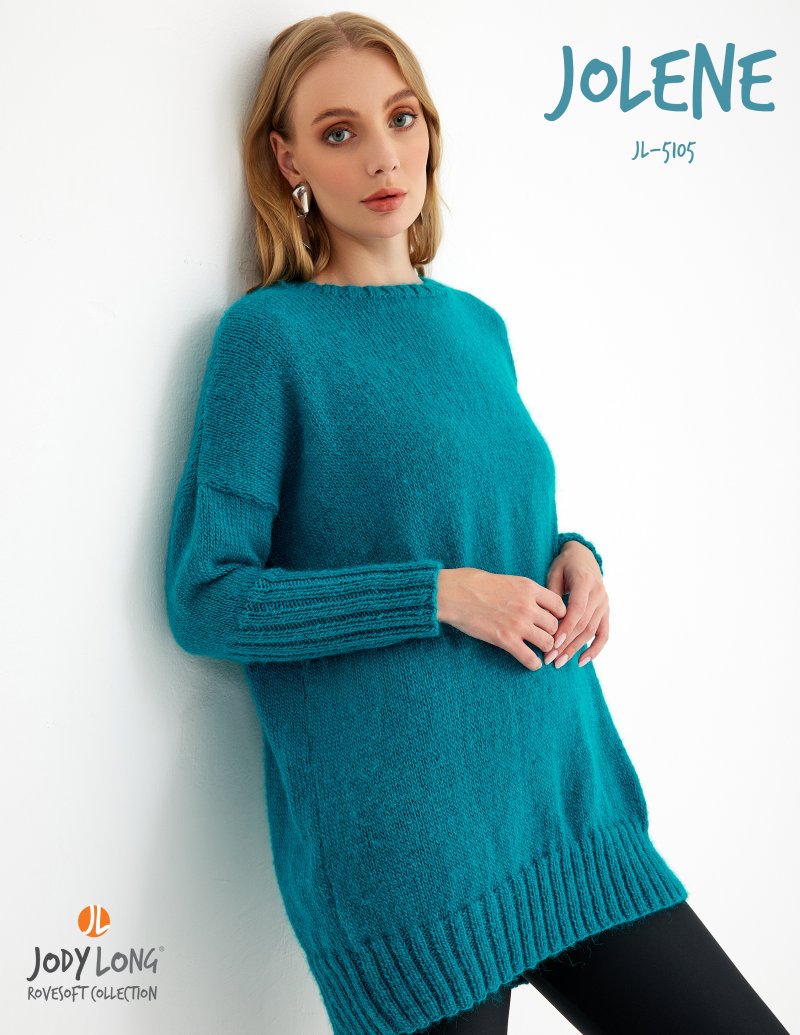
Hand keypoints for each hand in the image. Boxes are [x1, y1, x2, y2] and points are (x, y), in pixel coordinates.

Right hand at [436, 567, 567, 670]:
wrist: (452, 594)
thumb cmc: (473, 582)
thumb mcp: (506, 579)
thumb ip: (523, 590)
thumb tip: (530, 598)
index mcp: (529, 588)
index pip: (559, 605)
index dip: (558, 615)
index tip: (552, 620)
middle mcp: (528, 606)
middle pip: (555, 626)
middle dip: (552, 633)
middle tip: (544, 636)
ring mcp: (518, 624)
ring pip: (547, 642)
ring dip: (544, 648)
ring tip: (538, 649)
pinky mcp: (506, 640)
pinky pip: (530, 658)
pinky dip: (533, 664)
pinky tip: (532, 663)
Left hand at [543, 541, 608, 668]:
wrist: (584, 558)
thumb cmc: (564, 565)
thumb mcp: (554, 572)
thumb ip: (551, 594)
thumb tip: (545, 619)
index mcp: (585, 581)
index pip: (577, 609)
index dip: (566, 627)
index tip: (552, 643)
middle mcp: (599, 593)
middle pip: (584, 623)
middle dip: (567, 643)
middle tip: (550, 659)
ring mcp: (604, 604)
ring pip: (592, 631)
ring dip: (575, 649)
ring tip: (559, 662)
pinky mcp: (606, 612)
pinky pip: (604, 633)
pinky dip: (595, 649)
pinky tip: (582, 661)